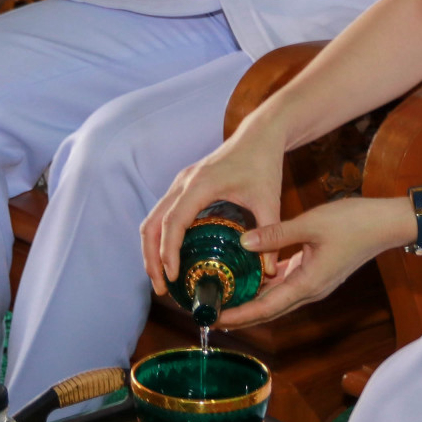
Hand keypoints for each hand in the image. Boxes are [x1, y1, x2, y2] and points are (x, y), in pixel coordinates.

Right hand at [142, 119, 287, 295]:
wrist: (260, 135)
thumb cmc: (264, 164)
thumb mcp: (270, 201)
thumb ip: (270, 236)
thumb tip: (270, 274)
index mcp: (201, 185)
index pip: (173, 222)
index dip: (168, 251)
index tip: (171, 277)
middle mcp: (184, 183)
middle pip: (152, 224)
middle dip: (152, 258)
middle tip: (162, 287)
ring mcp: (180, 183)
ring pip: (152, 219)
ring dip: (152, 249)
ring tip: (161, 278)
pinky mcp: (184, 186)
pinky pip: (161, 214)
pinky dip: (159, 237)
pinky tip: (170, 257)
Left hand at [213, 195, 413, 329]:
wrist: (387, 223)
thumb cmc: (354, 222)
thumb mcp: (311, 224)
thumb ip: (276, 234)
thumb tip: (243, 243)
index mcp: (308, 284)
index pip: (265, 308)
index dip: (238, 316)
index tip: (214, 318)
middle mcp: (310, 290)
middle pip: (269, 310)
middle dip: (240, 314)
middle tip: (210, 313)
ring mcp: (315, 283)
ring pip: (278, 299)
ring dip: (253, 301)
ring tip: (226, 297)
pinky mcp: (318, 273)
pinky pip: (288, 285)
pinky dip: (268, 285)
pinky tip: (253, 276)